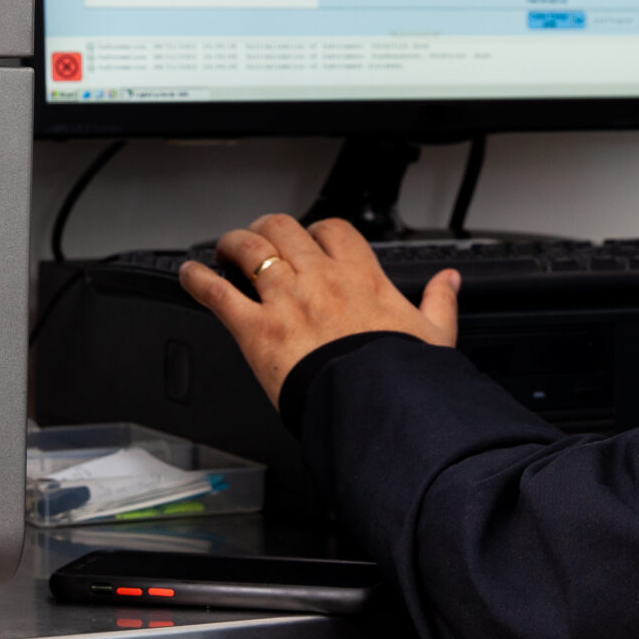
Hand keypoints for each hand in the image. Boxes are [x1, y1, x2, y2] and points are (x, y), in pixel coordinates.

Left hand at [179, 213, 461, 405]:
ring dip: (231, 244)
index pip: (333, 230)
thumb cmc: (402, 378)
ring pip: (248, 249)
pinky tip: (188, 274)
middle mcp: (319, 279)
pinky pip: (218, 293)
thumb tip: (450, 281)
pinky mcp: (256, 330)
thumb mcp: (435, 335)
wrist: (375, 409)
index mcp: (361, 276)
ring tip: (223, 250)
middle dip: (268, 229)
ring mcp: (285, 300)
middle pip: (283, 229)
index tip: (311, 239)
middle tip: (259, 239)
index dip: (317, 230)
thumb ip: (441, 302)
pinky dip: (197, 280)